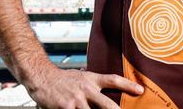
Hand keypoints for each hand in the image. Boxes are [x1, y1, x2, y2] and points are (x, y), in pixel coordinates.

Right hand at [26, 63, 143, 108]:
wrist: (42, 77)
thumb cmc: (62, 80)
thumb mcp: (80, 78)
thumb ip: (93, 87)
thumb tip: (104, 94)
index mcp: (91, 80)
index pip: (113, 80)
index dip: (128, 85)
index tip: (140, 90)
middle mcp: (86, 89)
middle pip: (108, 105)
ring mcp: (77, 100)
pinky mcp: (66, 108)